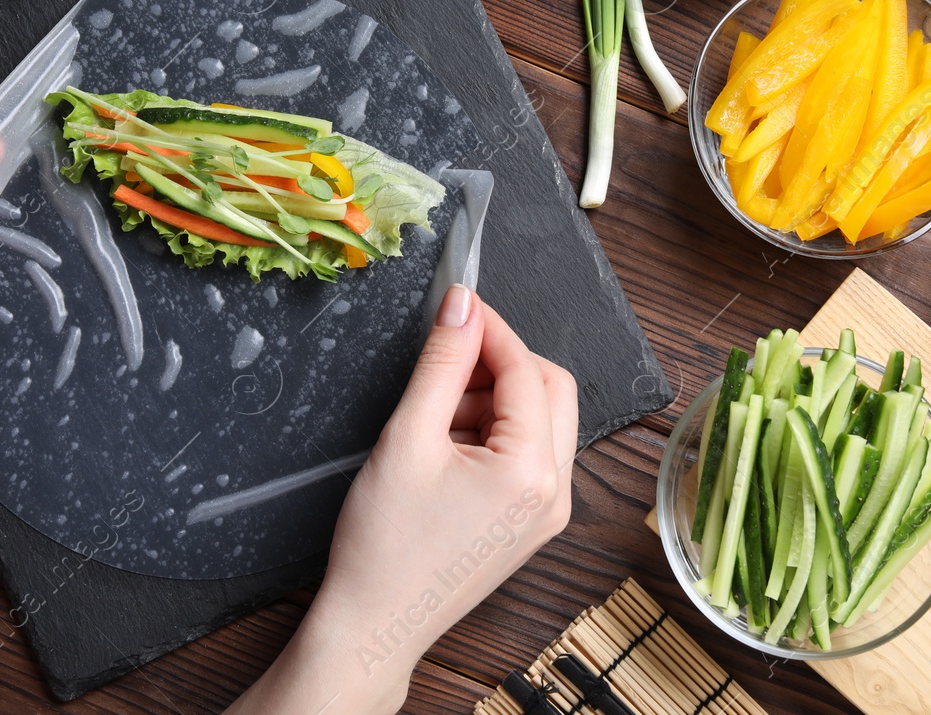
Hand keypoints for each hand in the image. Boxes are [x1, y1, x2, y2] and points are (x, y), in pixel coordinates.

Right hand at [228, 285, 578, 713]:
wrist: (374, 624)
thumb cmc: (384, 547)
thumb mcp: (408, 437)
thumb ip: (442, 363)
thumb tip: (462, 307)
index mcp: (533, 472)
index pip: (527, 370)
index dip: (490, 329)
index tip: (457, 305)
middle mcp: (556, 493)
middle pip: (550, 390)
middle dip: (500, 364)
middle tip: (447, 358)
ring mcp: (547, 512)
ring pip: (540, 420)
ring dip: (494, 399)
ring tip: (435, 417)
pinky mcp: (531, 523)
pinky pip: (528, 454)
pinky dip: (493, 433)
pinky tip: (446, 444)